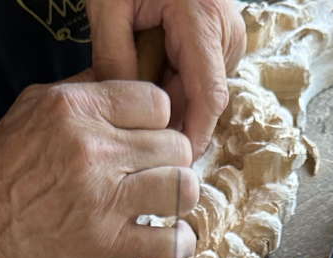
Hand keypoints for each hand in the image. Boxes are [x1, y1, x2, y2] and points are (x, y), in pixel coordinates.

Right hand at [0, 74, 198, 257]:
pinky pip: (169, 243)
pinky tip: (170, 236)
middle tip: (153, 171)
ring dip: (179, 195)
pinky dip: (179, 242)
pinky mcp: (106, 244)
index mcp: (77, 110)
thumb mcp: (36, 105)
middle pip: (176, 145)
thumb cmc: (6, 164)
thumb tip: (131, 84)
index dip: (158, 120)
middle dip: (170, 158)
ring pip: (182, 188)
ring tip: (163, 200)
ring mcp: (103, 200)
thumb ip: (87, 91)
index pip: (158, 103)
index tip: (146, 136)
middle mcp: (94, 152)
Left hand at [87, 0, 246, 158]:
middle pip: (202, 99)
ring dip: (167, 104)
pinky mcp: (217, 40)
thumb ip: (115, 60)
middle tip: (130, 137)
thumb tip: (123, 118)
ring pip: (199, 92)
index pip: (208, 98)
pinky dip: (171, 87)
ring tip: (132, 104)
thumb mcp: (108, 7)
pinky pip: (196, 77)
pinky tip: (145, 84)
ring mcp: (225, 36)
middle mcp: (224, 32)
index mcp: (203, 19)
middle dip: (170, 122)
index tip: (172, 166)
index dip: (192, 137)